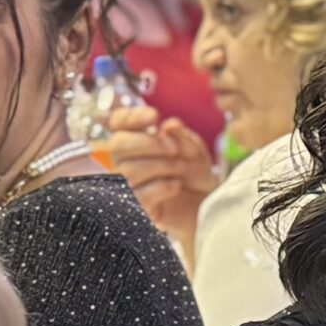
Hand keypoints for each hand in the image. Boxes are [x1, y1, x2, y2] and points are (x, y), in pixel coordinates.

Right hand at [103, 107, 216, 253]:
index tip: (154, 116)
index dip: (131, 116)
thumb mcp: (194, 151)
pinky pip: (139, 194)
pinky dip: (161, 187)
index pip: (118, 123)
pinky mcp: (136, 209)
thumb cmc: (196, 175)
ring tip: (181, 169)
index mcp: (136, 142)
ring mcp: (128, 187)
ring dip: (161, 166)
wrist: (207, 206)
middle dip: (148, 143)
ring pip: (129, 170)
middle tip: (173, 149)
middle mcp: (126, 163)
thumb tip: (169, 125)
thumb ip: (181, 136)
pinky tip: (176, 185)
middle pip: (117, 144)